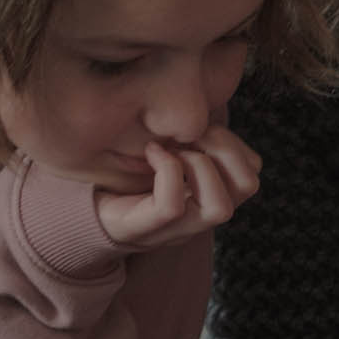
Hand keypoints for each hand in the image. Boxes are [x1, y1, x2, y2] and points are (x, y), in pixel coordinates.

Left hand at [96, 126, 262, 249]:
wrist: (85, 207)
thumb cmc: (127, 172)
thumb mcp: (168, 149)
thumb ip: (191, 136)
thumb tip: (205, 108)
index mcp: (211, 195)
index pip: (252, 172)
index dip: (235, 143)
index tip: (200, 126)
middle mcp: (200, 216)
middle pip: (248, 187)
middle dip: (224, 148)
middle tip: (189, 133)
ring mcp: (176, 229)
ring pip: (220, 209)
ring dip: (200, 165)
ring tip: (173, 148)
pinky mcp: (144, 230)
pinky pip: (172, 206)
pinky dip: (166, 171)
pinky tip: (150, 153)